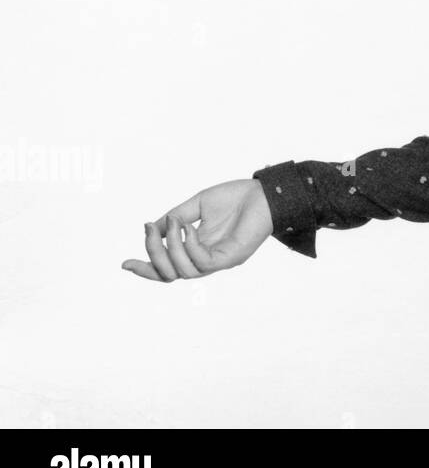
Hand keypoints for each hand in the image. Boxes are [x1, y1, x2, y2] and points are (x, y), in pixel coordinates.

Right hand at [121, 179, 273, 281]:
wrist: (265, 192)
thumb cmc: (236, 197)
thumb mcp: (197, 205)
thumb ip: (175, 218)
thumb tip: (151, 228)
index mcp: (197, 249)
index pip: (168, 269)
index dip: (146, 269)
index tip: (125, 263)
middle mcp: (206, 259)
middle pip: (170, 275)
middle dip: (153, 255)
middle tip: (150, 230)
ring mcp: (219, 261)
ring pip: (184, 272)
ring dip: (171, 247)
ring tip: (174, 223)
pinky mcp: (231, 258)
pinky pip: (202, 262)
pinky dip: (189, 246)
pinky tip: (189, 227)